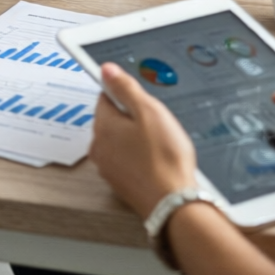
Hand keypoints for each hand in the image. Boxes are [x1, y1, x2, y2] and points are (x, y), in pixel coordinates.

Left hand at [89, 63, 197, 219]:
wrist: (175, 205)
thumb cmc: (164, 159)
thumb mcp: (149, 111)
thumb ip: (125, 87)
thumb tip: (107, 69)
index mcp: (102, 125)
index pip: (106, 95)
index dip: (128, 96)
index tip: (142, 102)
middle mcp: (98, 146)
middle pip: (113, 118)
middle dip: (133, 119)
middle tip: (157, 127)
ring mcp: (108, 167)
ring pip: (121, 140)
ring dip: (137, 139)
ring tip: (160, 147)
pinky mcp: (120, 183)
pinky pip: (127, 160)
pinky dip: (139, 159)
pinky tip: (157, 163)